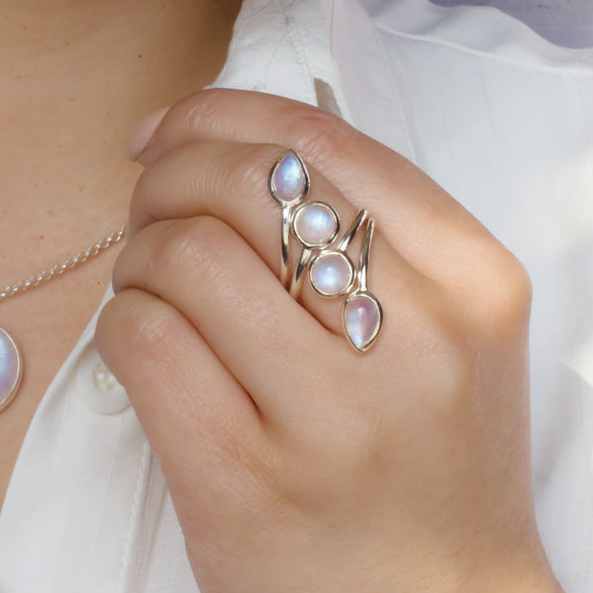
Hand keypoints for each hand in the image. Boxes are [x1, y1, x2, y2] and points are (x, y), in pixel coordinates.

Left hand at [95, 89, 572, 592]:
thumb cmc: (425, 453)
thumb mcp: (441, 322)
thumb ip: (358, 221)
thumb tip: (211, 136)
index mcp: (471, 277)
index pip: (318, 137)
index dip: (217, 112)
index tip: (168, 130)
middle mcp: (415, 338)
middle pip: (242, 182)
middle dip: (166, 178)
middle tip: (150, 212)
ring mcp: (330, 415)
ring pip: (181, 253)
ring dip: (139, 255)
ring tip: (151, 286)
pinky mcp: (244, 480)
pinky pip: (141, 338)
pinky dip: (121, 321)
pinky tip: (144, 344)